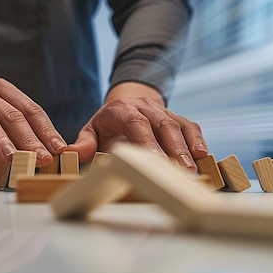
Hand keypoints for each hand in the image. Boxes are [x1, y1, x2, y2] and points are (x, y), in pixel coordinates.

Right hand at [0, 60, 67, 166]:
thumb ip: (11, 126)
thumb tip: (43, 151)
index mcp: (0, 90)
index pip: (30, 109)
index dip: (46, 130)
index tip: (60, 149)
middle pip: (11, 115)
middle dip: (30, 138)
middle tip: (43, 158)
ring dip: (0, 139)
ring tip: (12, 157)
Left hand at [66, 82, 208, 171]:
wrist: (126, 103)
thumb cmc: (107, 125)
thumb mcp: (91, 130)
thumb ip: (83, 143)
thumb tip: (69, 152)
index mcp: (121, 109)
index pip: (136, 123)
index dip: (146, 141)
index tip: (153, 160)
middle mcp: (145, 107)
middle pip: (162, 125)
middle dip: (171, 148)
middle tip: (177, 169)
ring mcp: (163, 111)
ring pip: (178, 126)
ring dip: (186, 148)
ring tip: (191, 169)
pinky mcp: (177, 117)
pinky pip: (190, 127)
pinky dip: (197, 141)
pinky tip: (203, 157)